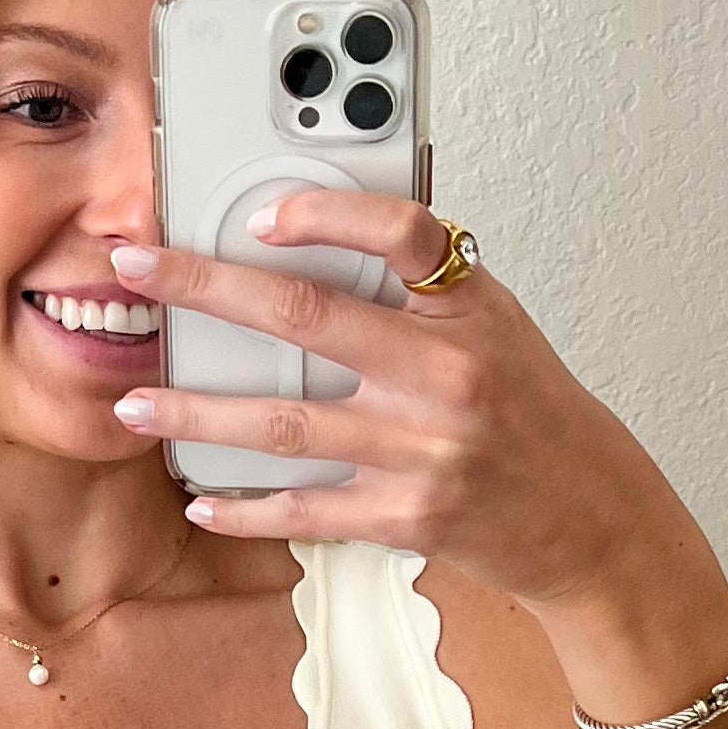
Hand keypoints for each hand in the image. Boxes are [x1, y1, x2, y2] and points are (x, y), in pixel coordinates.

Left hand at [101, 195, 680, 618]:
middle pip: (305, 317)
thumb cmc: (535, 413)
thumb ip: (422, 289)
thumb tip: (321, 245)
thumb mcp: (498, 326)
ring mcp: (423, 449)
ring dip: (196, 415)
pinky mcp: (408, 516)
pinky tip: (202, 501)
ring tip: (136, 406)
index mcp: (470, 310)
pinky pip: (307, 509)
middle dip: (205, 289)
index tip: (260, 212)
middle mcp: (446, 375)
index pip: (401, 232)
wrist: (591, 516)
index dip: (325, 213)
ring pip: (283, 422)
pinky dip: (248, 508)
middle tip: (138, 271)